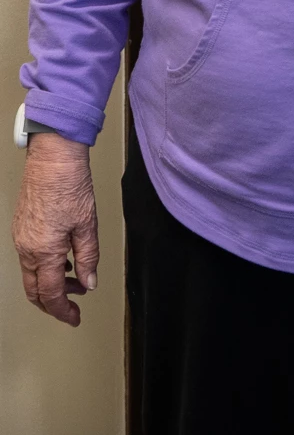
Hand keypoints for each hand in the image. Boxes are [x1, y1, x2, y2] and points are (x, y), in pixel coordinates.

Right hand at [11, 133, 99, 327]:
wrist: (53, 158)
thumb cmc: (70, 185)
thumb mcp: (87, 225)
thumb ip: (88, 258)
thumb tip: (89, 282)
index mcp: (44, 252)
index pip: (51, 295)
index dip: (63, 311)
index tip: (75, 318)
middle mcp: (27, 249)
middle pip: (35, 291)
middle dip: (53, 304)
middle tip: (73, 306)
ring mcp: (21, 238)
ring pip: (31, 275)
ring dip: (51, 284)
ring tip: (75, 279)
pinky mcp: (21, 228)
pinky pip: (29, 258)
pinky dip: (44, 267)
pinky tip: (62, 259)